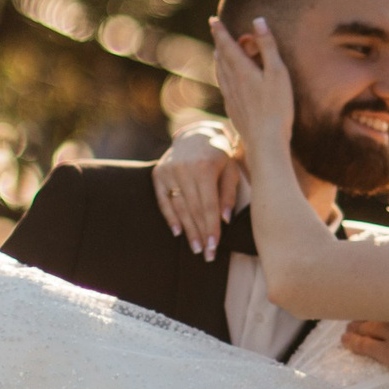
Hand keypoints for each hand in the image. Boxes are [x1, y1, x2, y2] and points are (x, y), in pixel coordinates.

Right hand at [151, 124, 242, 261]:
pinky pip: (163, 201)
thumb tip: (224, 220)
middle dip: (200, 234)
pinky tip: (178, 232)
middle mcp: (184, 169)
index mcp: (204, 168)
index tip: (215, 247)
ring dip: (187, 230)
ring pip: (179, 208)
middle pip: (193, 210)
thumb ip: (228, 195)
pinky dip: (171, 217)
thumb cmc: (220, 154)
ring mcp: (168, 171)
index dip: (211, 228)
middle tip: (206, 255)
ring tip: (195, 248)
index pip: (208, 206)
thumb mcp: (230, 170)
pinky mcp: (158, 174)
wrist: (197, 133)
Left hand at [207, 15, 294, 156]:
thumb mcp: (277, 72)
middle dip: (220, 42)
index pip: (227, 45)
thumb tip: (257, 21)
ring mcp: (231, 96)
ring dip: (219, 58)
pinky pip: (224, 85)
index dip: (220, 32)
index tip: (213, 20)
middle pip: (222, 57)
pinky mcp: (233, 108)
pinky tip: (225, 79)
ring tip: (218, 51)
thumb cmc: (276, 106)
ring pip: (220, 72)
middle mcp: (231, 82)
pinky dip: (222, 74)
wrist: (265, 141)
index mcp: (242, 70)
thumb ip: (267, 46)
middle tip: (215, 30)